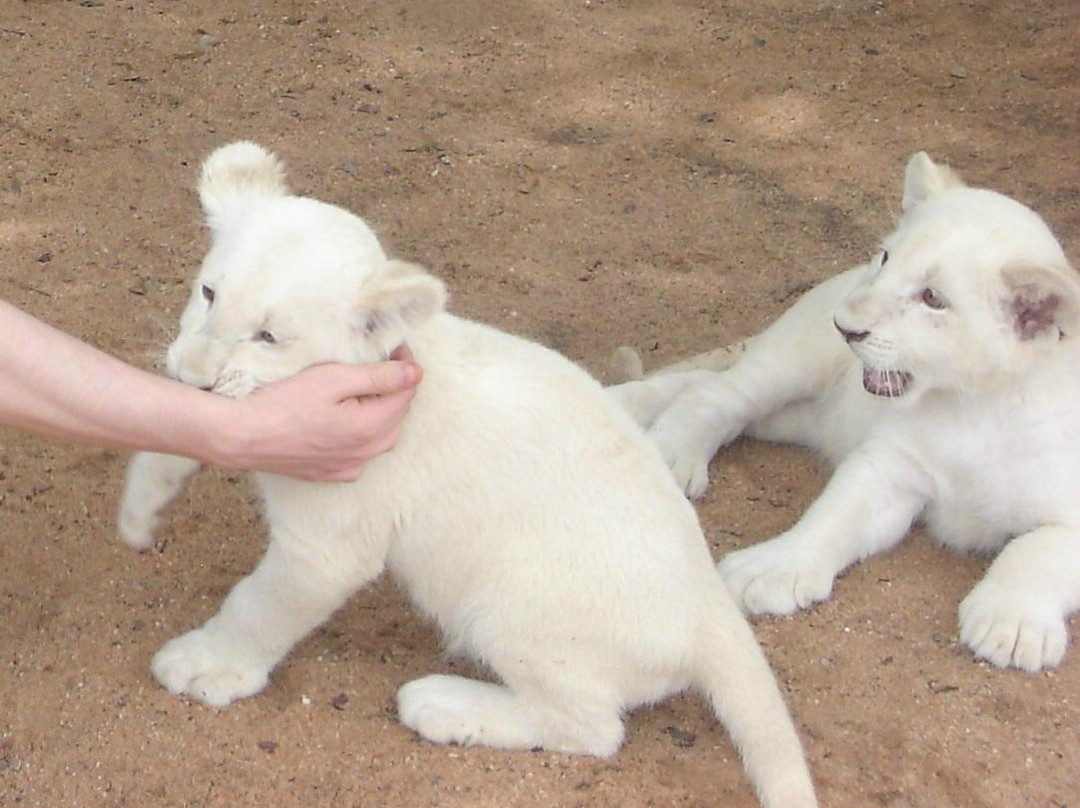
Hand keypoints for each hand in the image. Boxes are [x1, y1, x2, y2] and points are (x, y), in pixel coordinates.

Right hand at [222, 345, 421, 479]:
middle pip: (397, 415)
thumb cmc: (282, 402)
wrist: (240, 436)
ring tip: (360, 387)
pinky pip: (360, 453)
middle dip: (393, 388)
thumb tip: (415, 373)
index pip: (406, 392)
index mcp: (370, 428)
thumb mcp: (333, 379)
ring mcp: (348, 468)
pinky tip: (345, 419)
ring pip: (381, 435)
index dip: (405, 366)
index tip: (393, 346)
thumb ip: (378, 377)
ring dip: (380, 410)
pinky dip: (362, 433)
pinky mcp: (330, 474)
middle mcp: (365, 454)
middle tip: (376, 362)